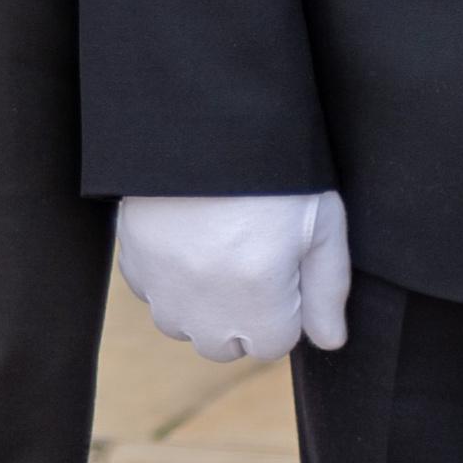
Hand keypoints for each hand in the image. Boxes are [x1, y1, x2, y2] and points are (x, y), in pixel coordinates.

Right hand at [115, 190, 350, 362]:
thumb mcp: (323, 222)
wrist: (206, 118)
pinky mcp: (133, 260)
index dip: (285, 308)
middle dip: (243, 316)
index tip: (284, 267)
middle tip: (252, 255)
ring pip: (182, 325)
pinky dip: (168, 277)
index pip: (273, 345)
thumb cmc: (274, 169)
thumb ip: (328, 289)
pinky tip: (187, 237)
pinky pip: (151, 292)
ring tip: (217, 248)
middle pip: (225, 345)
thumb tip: (330, 341)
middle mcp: (205, 306)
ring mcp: (163, 287)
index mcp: (259, 299)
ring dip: (201, 304)